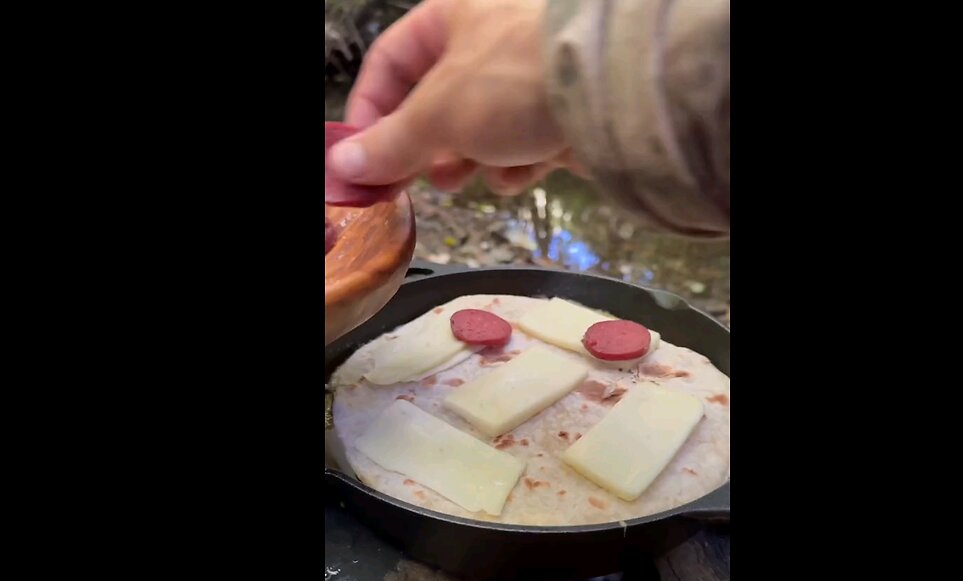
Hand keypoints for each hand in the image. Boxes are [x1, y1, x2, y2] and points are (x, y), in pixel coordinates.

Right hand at [331, 0, 582, 196]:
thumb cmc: (516, 79)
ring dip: (468, 159)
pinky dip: (516, 162)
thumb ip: (390, 143)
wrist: (615, 92)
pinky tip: (516, 175)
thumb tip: (346, 163)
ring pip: (482, 125)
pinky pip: (526, 140)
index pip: (391, 61)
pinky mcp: (566, 109)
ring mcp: (532, 74)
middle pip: (438, 98)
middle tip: (414, 180)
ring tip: (463, 180)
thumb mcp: (438, 114)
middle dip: (424, 146)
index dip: (370, 112)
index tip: (362, 160)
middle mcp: (492, 37)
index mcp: (453, 14)